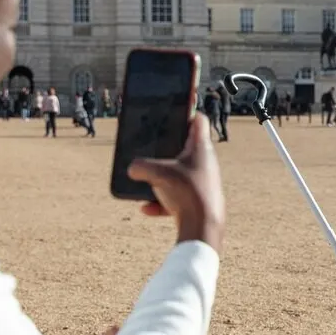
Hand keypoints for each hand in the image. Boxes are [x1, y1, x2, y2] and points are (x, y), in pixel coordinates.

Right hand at [127, 115, 224, 248]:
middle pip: (185, 147)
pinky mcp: (197, 200)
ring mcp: (201, 181)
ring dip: (162, 178)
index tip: (175, 107)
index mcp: (201, 147)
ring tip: (146, 180)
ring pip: (178, 174)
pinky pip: (175, 197)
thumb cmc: (187, 193)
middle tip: (152, 145)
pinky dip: (161, 202)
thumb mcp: (158, 173)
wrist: (204, 227)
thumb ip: (141, 166)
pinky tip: (146, 208)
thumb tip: (131, 169)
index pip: (198, 120)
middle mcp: (204, 162)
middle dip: (167, 147)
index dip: (187, 110)